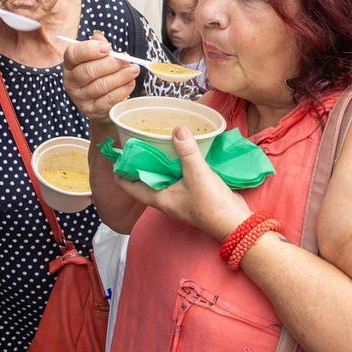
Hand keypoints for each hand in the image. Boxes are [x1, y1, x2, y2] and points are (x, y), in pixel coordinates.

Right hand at [62, 32, 141, 120]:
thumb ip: (99, 45)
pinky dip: (122, 91)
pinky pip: (108, 100)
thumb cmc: (100, 73)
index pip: (73, 54)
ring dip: (121, 76)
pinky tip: (130, 83)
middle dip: (111, 64)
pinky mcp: (91, 110)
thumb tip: (99, 37)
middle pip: (89, 71)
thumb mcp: (98, 57)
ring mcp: (80, 98)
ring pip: (101, 86)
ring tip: (134, 70)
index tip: (107, 48)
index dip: (89, 50)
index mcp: (70, 64)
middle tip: (127, 60)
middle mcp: (71, 81)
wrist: (101, 100)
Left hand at [108, 127, 251, 240]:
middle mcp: (168, 199)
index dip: (122, 175)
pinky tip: (184, 153)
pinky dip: (178, 165)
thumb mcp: (197, 174)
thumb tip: (177, 129)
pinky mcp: (195, 194)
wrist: (235, 222)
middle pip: (148, 180)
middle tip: (139, 144)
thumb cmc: (211, 204)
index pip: (133, 187)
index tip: (116, 160)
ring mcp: (182, 197)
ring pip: (165, 178)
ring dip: (162, 164)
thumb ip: (187, 151)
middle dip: (142, 165)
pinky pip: (181, 177)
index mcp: (161, 198)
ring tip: (159, 143)